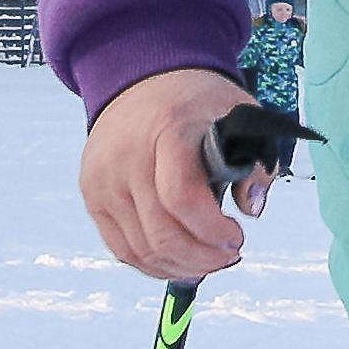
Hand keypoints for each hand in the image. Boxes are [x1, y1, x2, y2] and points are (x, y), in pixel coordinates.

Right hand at [81, 66, 263, 281]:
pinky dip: (153, 264)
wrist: (141, 81)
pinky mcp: (93, 196)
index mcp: (167, 130)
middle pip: (162, 234)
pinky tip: (179, 262)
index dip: (213, 230)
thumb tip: (252, 207)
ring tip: (208, 261)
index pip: (182, 197)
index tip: (236, 235)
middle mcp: (127, 156)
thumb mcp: (238, 114)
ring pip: (142, 250)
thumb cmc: (193, 101)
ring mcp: (104, 180)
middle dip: (204, 258)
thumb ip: (256, 161)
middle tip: (228, 256)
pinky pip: (121, 248)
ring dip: (181, 267)